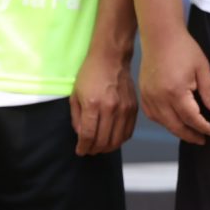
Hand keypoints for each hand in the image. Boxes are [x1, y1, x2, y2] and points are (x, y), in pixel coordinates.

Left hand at [70, 36, 139, 155]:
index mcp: (93, 105)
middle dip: (93, 149)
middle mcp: (111, 108)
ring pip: (117, 140)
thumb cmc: (90, 74)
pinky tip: (113, 138)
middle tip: (89, 150)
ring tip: (100, 146)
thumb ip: (77, 118)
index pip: (88, 135)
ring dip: (107, 148)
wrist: (112, 58)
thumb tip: (82, 135)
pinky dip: (120, 139)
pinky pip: (128, 132)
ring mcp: (125, 109)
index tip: (80, 151)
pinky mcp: (134, 108)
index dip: (83, 147)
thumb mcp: (75, 95)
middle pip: (103, 141)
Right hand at [141, 28, 209, 143]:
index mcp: (176, 92)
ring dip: (177, 131)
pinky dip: (164, 122)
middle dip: (191, 135)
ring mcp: (149, 97)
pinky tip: (173, 122)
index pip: (192, 118)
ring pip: (164, 123)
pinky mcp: (143, 94)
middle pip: (176, 126)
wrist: (160, 37)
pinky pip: (153, 115)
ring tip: (190, 134)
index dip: (203, 127)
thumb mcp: (203, 68)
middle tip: (202, 140)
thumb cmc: (183, 49)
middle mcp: (159, 98)